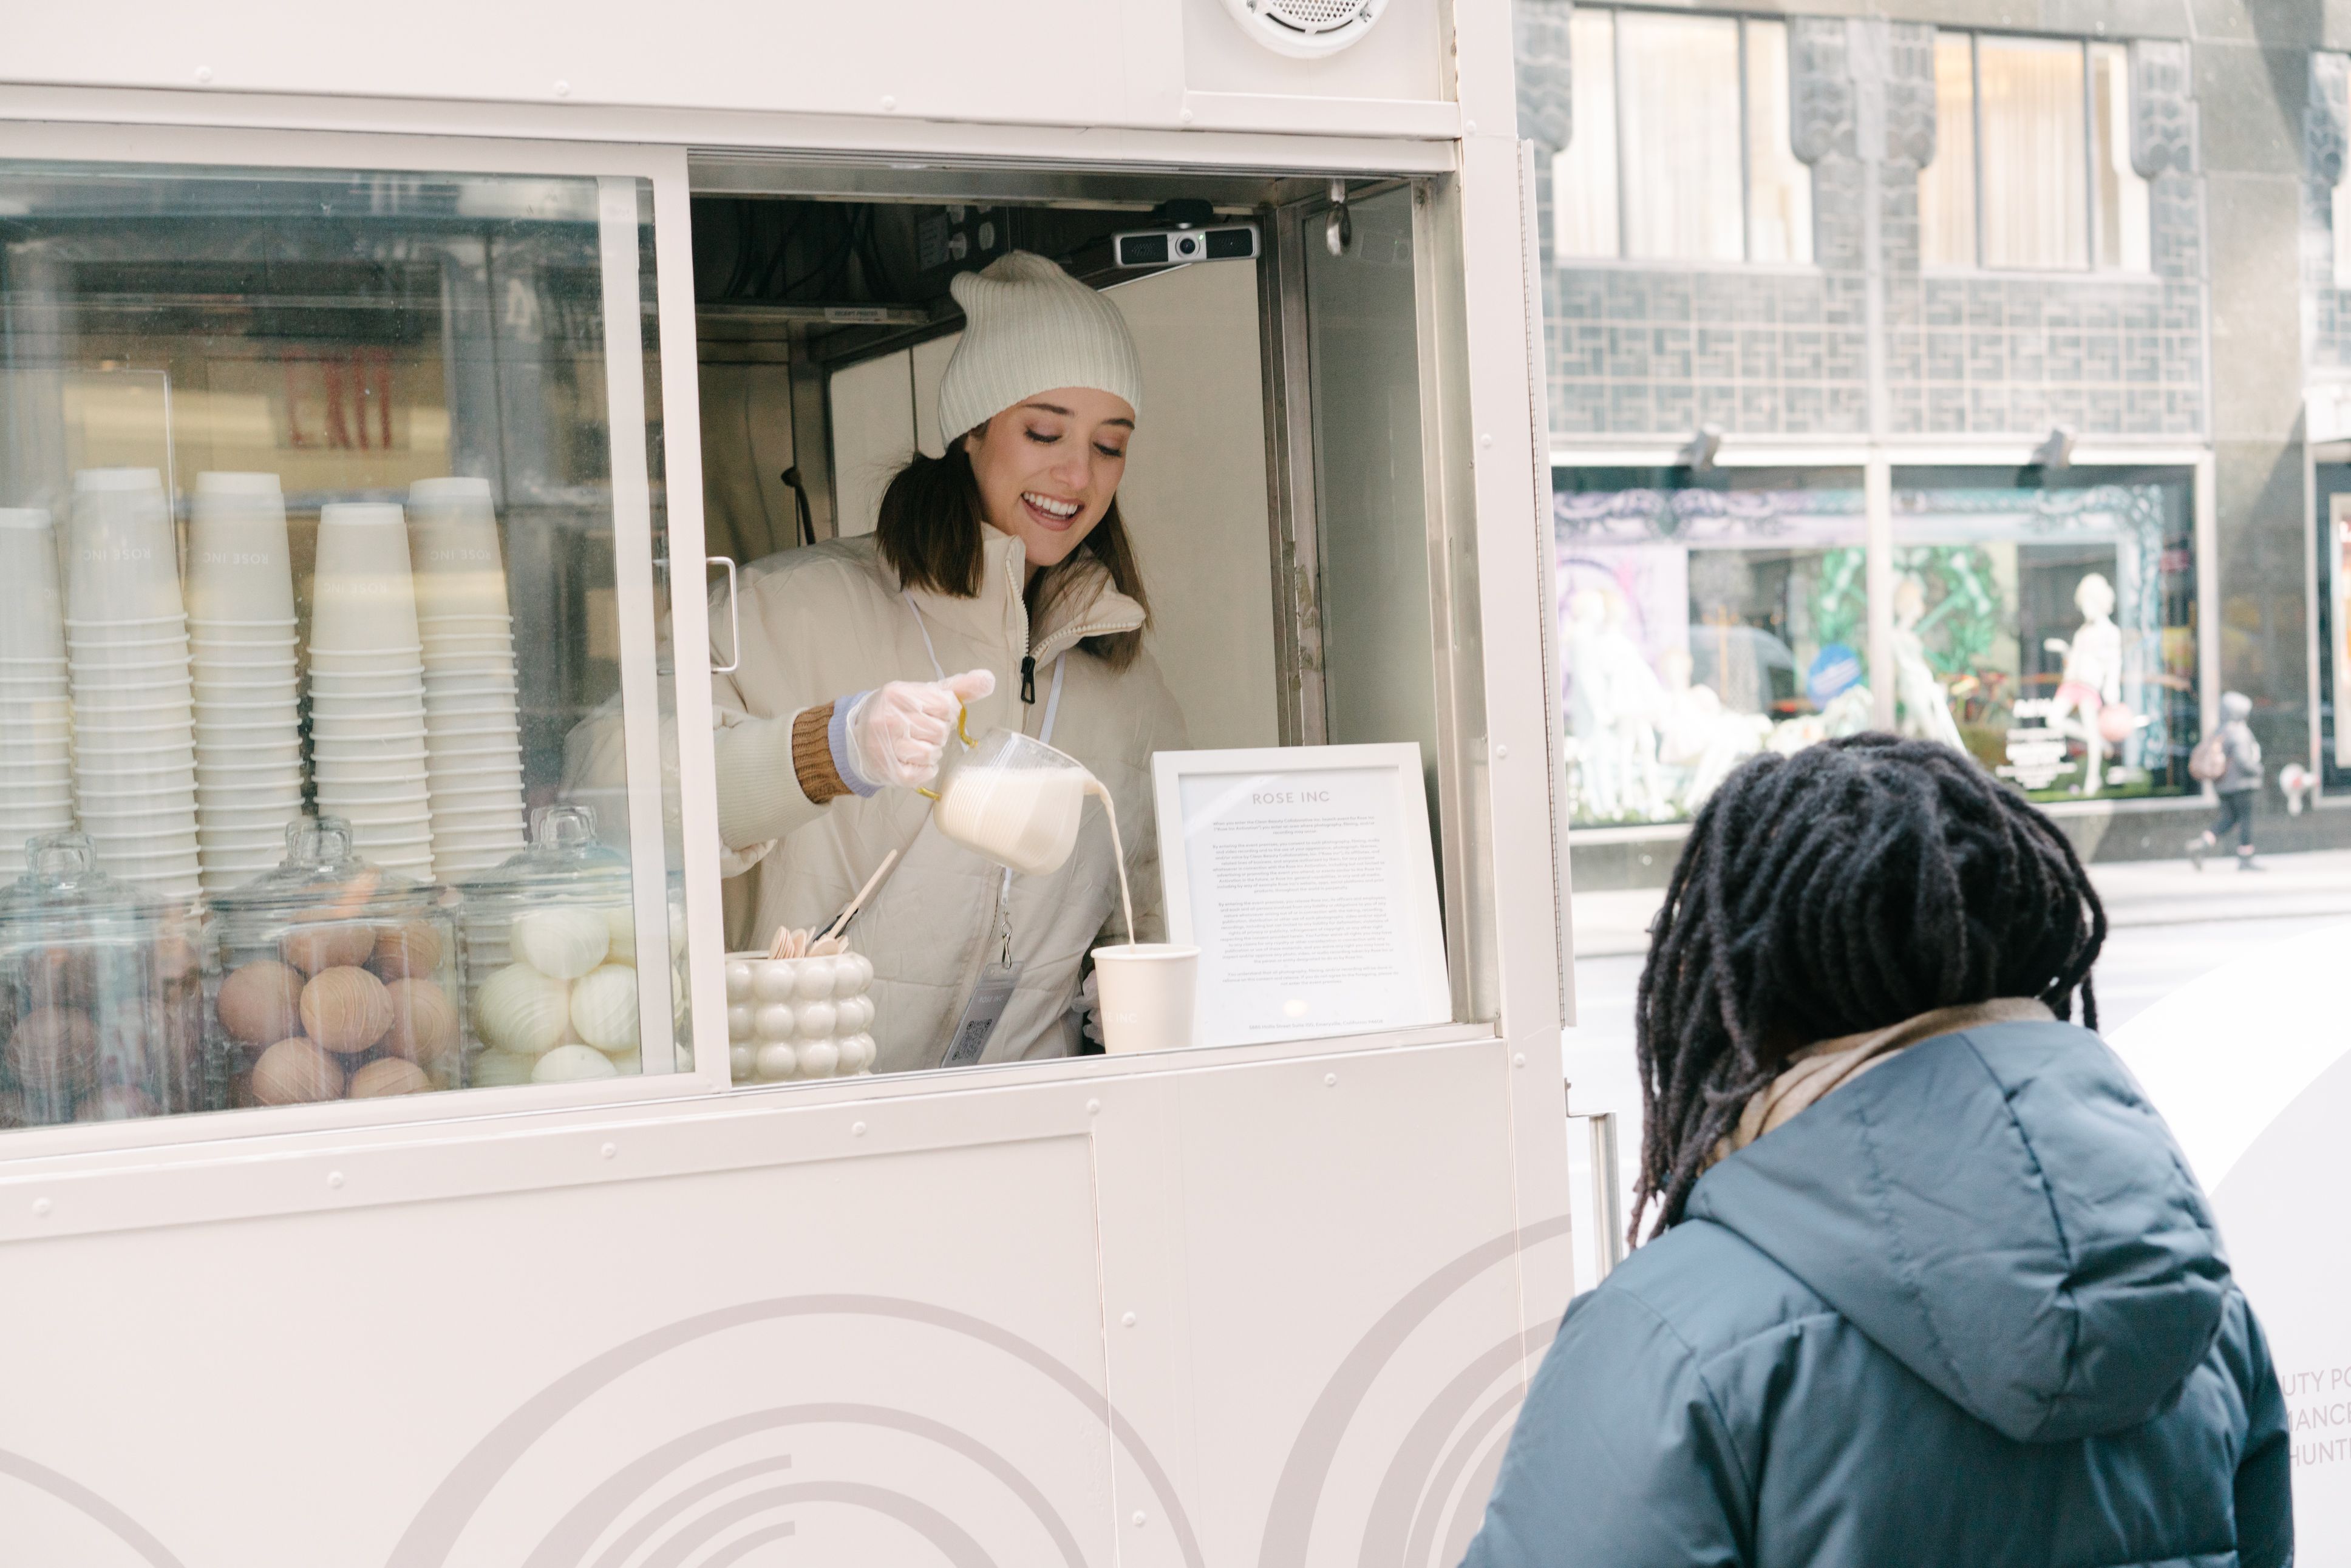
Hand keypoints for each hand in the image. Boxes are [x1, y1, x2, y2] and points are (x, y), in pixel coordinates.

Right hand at [844, 668, 995, 788]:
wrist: (859, 736)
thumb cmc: (899, 713)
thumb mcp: (924, 694)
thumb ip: (958, 688)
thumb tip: (989, 679)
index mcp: (899, 694)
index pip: (946, 706)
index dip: (948, 713)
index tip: (935, 714)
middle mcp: (889, 718)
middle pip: (940, 731)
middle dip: (938, 733)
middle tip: (922, 731)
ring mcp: (886, 746)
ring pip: (932, 752)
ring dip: (932, 751)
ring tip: (917, 745)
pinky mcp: (889, 770)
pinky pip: (923, 772)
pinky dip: (926, 769)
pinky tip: (915, 760)